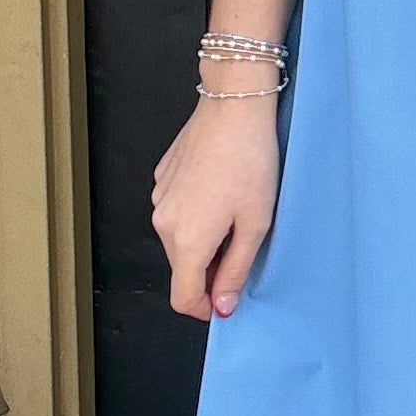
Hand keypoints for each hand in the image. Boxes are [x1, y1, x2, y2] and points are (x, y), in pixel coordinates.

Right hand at [151, 94, 280, 321]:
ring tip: (235, 211)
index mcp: (187, 240)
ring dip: (203, 239)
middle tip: (243, 244)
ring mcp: (159, 199)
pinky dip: (196, 213)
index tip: (225, 301)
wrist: (233, 107)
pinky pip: (176, 211)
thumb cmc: (250, 160)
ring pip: (178, 239)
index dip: (204, 307)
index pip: (182, 297)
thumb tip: (223, 304)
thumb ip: (236, 270)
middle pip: (181, 267)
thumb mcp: (255, 223)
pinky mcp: (162, 179)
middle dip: (209, 269)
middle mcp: (164, 222)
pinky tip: (221, 190)